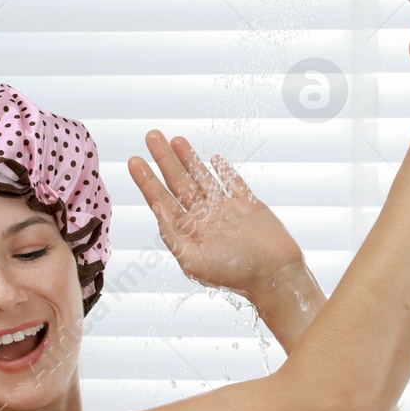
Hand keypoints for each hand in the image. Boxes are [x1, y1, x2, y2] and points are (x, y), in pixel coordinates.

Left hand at [127, 130, 303, 301]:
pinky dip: (223, 171)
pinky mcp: (248, 205)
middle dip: (163, 159)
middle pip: (178, 182)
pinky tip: (214, 158)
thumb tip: (156, 208)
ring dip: (188, 158)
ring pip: (202, 178)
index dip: (147, 180)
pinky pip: (232, 183)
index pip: (161, 200)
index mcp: (188, 232)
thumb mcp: (194, 260)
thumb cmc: (235, 274)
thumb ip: (173, 235)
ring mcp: (226, 210)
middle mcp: (204, 218)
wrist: (275, 274)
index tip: (134, 160)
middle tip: (151, 136)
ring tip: (175, 139)